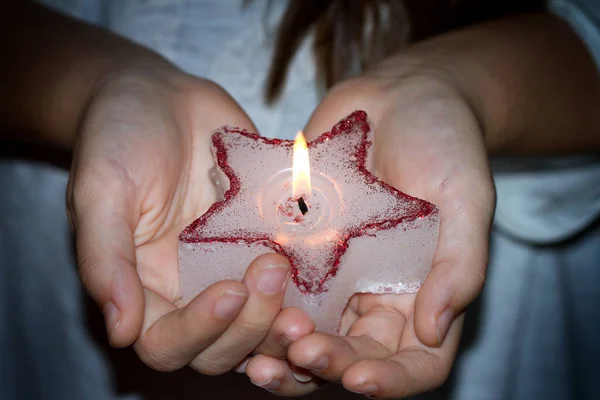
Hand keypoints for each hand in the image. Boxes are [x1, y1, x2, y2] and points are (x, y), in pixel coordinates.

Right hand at [67, 67, 311, 373]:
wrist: (160, 96)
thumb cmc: (117, 136)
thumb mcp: (101, 191)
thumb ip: (105, 259)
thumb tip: (119, 331)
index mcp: (144, 288)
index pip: (167, 342)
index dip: (199, 331)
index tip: (229, 290)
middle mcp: (190, 289)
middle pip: (224, 345)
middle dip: (253, 324)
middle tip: (273, 270)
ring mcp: (231, 268)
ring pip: (263, 321)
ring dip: (285, 314)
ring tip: (300, 273)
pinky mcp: (264, 242)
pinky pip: (293, 275)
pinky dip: (311, 280)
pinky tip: (329, 261)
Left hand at [245, 74, 494, 396]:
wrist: (401, 96)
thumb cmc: (447, 142)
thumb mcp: (467, 198)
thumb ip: (460, 264)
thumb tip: (435, 329)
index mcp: (421, 294)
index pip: (414, 363)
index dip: (390, 382)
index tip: (360, 380)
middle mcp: (373, 294)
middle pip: (351, 354)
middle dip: (326, 363)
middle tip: (300, 352)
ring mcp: (331, 273)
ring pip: (304, 329)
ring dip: (280, 346)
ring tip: (257, 347)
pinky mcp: (296, 245)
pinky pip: (273, 282)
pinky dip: (255, 298)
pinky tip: (233, 300)